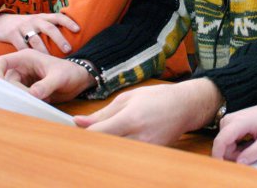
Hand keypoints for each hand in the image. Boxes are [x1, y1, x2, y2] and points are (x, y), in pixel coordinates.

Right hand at [0, 12, 79, 53]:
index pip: (58, 17)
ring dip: (44, 49)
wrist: (0, 22)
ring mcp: (22, 27)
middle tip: (68, 49)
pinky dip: (26, 54)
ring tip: (51, 59)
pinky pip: (20, 45)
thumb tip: (70, 38)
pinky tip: (32, 62)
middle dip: (59, 39)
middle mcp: (34, 20)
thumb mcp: (38, 23)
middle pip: (49, 28)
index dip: (69, 22)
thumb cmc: (26, 26)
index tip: (78, 30)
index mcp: (43, 17)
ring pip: (35, 39)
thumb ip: (50, 28)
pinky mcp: (11, 34)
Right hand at [0, 49, 93, 102]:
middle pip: (6, 82)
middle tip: (34, 97)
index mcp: (26, 58)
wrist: (80, 80)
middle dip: (17, 92)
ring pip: (13, 91)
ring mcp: (24, 80)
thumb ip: (47, 85)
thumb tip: (33, 94)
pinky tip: (43, 101)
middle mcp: (22, 68)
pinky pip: (21, 97)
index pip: (2, 62)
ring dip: (23, 98)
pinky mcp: (28, 90)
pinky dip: (28, 102)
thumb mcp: (60, 77)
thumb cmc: (71, 72)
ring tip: (43, 98)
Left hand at [74, 78, 221, 145]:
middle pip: (104, 149)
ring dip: (104, 151)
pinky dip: (118, 154)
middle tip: (78, 145)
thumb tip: (78, 122)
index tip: (71, 136)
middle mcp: (139, 136)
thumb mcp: (128, 98)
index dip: (81, 137)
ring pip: (115, 156)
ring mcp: (146, 149)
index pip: (98, 134)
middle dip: (90, 147)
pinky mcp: (151, 155)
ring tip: (97, 145)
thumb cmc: (157, 98)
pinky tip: (115, 147)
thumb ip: (102, 113)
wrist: (186, 106)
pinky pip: (128, 157)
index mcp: (130, 118)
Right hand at [212, 96, 256, 163]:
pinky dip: (236, 147)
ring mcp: (226, 122)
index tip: (225, 170)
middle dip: (235, 156)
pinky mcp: (226, 125)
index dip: (218, 156)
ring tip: (252, 144)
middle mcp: (228, 120)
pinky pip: (227, 143)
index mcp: (238, 122)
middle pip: (223, 147)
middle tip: (253, 151)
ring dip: (236, 152)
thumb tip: (239, 163)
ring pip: (224, 146)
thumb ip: (255, 152)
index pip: (221, 141)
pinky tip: (247, 141)